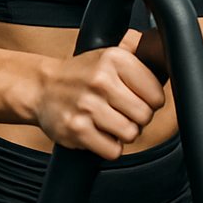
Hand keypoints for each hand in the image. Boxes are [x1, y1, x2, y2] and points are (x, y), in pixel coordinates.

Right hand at [36, 32, 167, 159]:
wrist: (41, 87)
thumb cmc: (81, 75)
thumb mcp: (108, 55)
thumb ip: (137, 52)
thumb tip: (162, 52)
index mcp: (114, 58)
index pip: (156, 94)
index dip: (149, 101)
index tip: (134, 97)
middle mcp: (100, 80)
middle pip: (145, 116)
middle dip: (136, 118)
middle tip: (119, 110)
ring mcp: (87, 105)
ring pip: (130, 134)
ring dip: (121, 133)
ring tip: (107, 120)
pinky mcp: (77, 129)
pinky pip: (113, 151)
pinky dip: (107, 146)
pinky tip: (97, 132)